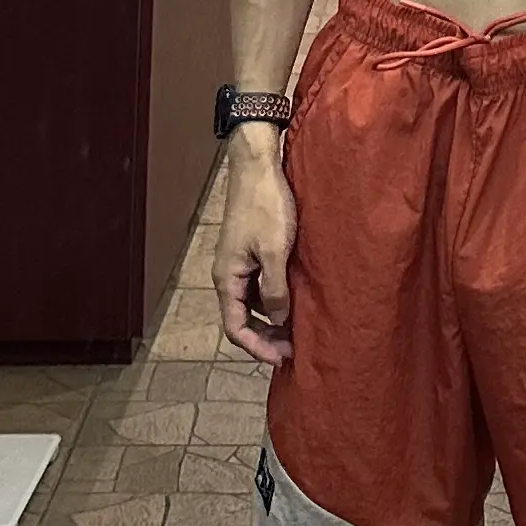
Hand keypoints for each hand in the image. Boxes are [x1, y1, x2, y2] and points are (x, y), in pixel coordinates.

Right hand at [213, 153, 297, 366]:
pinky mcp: (250, 250)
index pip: (234, 328)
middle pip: (241, 319)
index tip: (282, 358)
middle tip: (294, 349)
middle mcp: (228, 274)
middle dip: (266, 338)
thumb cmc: (266, 205)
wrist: (258, 166)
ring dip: (271, 319)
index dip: (257, 348)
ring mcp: (238, 262)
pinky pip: (258, 285)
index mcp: (227, 277)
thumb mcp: (275, 250)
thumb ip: (275, 289)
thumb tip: (279, 320)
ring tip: (298, 328)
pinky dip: (273, 299)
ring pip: (252, 303)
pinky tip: (294, 299)